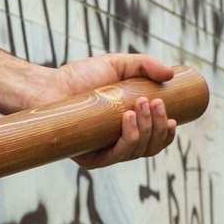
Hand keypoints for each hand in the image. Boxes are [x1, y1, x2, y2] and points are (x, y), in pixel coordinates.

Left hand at [0, 42, 176, 169]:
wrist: (49, 85)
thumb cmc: (81, 77)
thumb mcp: (118, 64)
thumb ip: (145, 64)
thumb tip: (170, 75)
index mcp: (130, 127)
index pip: (156, 139)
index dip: (168, 134)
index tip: (174, 118)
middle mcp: (119, 143)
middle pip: (151, 147)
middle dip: (158, 127)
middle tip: (154, 103)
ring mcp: (105, 152)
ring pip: (137, 151)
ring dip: (146, 130)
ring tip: (140, 105)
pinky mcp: (90, 159)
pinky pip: (116, 156)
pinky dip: (128, 139)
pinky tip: (128, 120)